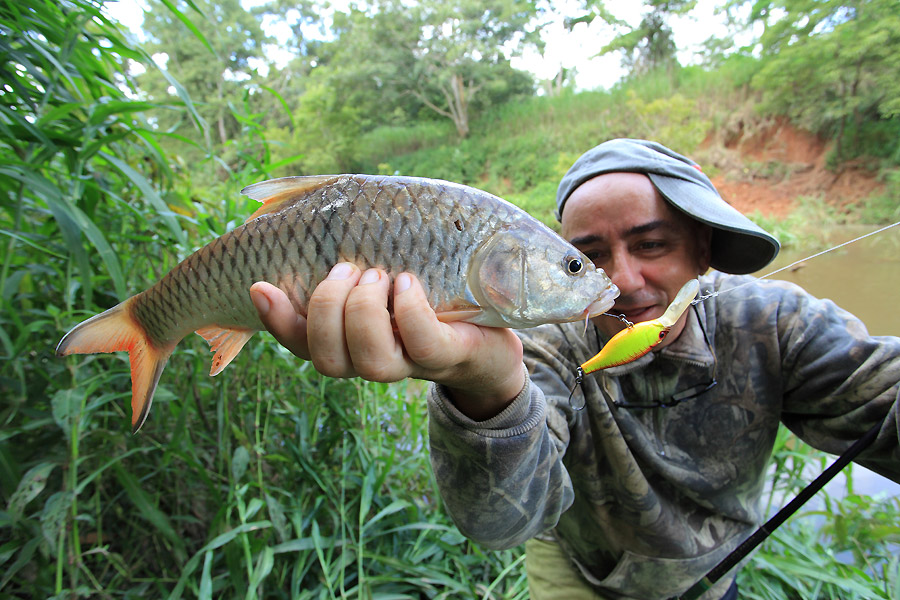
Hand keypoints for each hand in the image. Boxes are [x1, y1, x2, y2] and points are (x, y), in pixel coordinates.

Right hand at [249, 263, 524, 419]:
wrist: (492, 332)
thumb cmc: (429, 292)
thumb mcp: (383, 270)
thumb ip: (348, 250)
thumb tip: (306, 206)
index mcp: (349, 340)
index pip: (299, 342)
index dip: (276, 319)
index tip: (259, 285)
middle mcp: (373, 358)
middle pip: (327, 359)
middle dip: (326, 310)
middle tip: (348, 269)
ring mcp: (412, 362)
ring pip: (369, 361)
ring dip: (364, 312)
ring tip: (380, 274)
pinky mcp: (451, 352)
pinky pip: (421, 342)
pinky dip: (408, 309)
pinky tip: (407, 281)